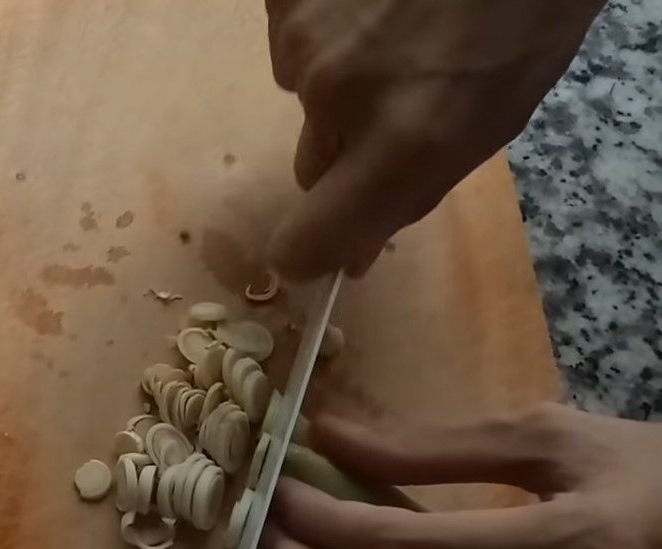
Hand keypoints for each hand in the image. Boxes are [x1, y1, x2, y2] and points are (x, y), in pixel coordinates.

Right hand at [265, 0, 604, 277]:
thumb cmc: (521, 26)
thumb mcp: (485, 130)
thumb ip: (407, 199)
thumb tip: (352, 256)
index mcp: (402, 144)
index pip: (306, 244)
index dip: (310, 254)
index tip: (322, 248)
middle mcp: (338, 95)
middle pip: (309, 170)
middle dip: (341, 156)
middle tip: (392, 105)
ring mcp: (304, 36)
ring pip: (303, 97)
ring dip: (338, 85)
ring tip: (394, 34)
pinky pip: (294, 42)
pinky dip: (326, 35)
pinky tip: (370, 3)